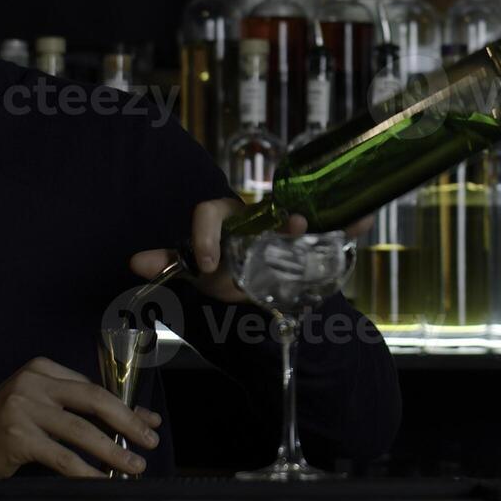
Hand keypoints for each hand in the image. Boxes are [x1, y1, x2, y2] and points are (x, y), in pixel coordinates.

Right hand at [0, 357, 160, 478]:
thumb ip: (80, 409)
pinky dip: (86, 471)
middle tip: (149, 441)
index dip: (125, 408)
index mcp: (42, 369)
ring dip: (113, 452)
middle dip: (127, 423)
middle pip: (94, 400)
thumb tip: (137, 420)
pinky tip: (102, 481)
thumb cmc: (3, 427)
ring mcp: (23, 408)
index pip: (94, 387)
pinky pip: (62, 457)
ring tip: (133, 466)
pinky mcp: (17, 436)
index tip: (148, 423)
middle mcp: (33, 383)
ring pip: (81, 431)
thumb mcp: (40, 407)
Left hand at [130, 200, 374, 303]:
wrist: (254, 289)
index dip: (205, 235)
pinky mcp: (311, 239)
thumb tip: (134, 262)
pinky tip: (365, 219)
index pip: (210, 212)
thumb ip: (167, 263)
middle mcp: (257, 216)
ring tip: (349, 220)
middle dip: (279, 226)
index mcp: (225, 217)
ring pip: (301, 216)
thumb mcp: (197, 270)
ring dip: (320, 220)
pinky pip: (333, 225)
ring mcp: (287, 227)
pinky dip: (352, 222)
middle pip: (265, 214)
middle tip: (285, 240)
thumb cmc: (224, 270)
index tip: (204, 263)